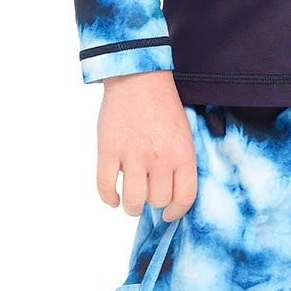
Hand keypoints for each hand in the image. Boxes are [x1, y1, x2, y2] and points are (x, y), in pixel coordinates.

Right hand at [96, 69, 196, 220]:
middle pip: (158, 199)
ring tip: (131, 201)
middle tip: (147, 192)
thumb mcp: (185, 135)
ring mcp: (133, 155)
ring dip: (132, 206)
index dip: (176, 211)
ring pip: (134, 200)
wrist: (138, 76)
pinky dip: (108, 198)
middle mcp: (160, 159)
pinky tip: (113, 199)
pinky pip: (106, 186)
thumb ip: (181, 163)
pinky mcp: (109, 149)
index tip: (168, 213)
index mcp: (182, 155)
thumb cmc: (163, 106)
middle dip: (153, 201)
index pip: (184, 198)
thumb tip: (172, 194)